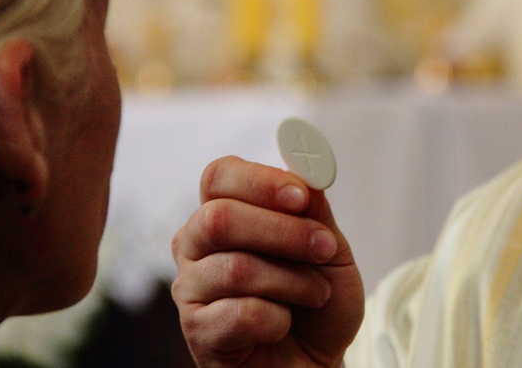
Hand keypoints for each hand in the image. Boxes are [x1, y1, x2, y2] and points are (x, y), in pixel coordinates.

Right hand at [171, 156, 363, 366]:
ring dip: (293, 281)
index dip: (260, 181)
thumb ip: (315, 211)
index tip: (301, 196)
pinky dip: (278, 319)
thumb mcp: (330, 249)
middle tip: (325, 247)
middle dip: (282, 232)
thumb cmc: (316, 301)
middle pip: (219, 218)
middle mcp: (196, 244)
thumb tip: (308, 172)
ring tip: (317, 293)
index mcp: (223, 212)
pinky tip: (284, 324)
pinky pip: (240, 314)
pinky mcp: (197, 331)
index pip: (220, 176)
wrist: (316, 360)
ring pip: (236, 268)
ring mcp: (191, 288)